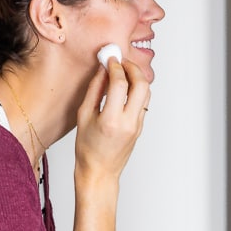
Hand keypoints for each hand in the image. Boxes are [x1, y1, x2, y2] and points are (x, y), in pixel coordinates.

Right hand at [75, 56, 149, 185]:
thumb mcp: (84, 116)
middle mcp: (128, 122)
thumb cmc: (87, 148)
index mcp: (111, 120)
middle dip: (132, 68)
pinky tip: (125, 87)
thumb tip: (102, 69)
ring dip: (137, 78)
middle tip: (121, 62)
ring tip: (123, 72)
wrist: (99, 172)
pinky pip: (143, 102)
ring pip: (146, 92)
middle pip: (141, 84)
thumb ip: (94, 90)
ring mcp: (137, 125)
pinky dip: (136, 89)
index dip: (115, 66)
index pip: (120, 84)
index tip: (109, 59)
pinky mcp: (140, 127)